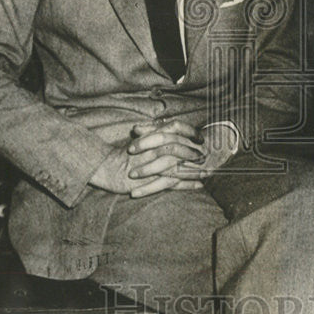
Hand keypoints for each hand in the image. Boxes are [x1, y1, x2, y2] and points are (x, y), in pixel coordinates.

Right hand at [89, 120, 204, 197]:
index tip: (201, 137)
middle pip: (177, 147)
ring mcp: (150, 164)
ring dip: (194, 169)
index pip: (175, 127)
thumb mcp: (141, 139)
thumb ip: (156, 133)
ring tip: (208, 172)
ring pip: (177, 166)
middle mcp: (151, 148)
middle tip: (206, 156)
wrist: (105, 166)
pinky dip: (187, 184)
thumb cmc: (124, 153)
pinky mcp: (149, 180)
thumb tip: (174, 129)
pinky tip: (199, 185)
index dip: (190, 132)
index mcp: (151, 135)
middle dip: (193, 152)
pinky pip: (171, 183)